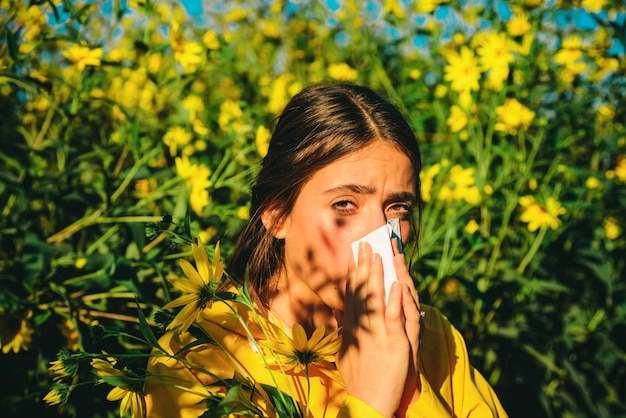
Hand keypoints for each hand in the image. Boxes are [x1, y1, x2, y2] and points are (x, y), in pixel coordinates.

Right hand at [336, 242, 421, 416]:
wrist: (368, 402)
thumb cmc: (358, 380)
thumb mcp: (343, 353)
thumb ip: (342, 331)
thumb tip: (338, 313)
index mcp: (351, 329)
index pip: (351, 296)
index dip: (354, 275)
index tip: (355, 258)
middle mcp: (361, 328)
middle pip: (362, 292)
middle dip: (364, 267)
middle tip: (366, 245)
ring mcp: (376, 334)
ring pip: (376, 299)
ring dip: (378, 276)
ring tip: (379, 255)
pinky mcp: (393, 343)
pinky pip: (393, 318)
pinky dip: (394, 301)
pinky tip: (395, 285)